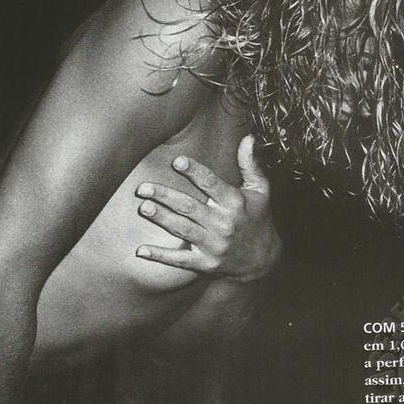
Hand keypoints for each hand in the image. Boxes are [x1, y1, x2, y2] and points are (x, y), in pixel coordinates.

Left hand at [134, 135, 281, 281]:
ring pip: (183, 229)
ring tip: (144, 207)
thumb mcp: (261, 191)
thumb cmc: (258, 219)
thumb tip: (248, 139)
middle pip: (190, 207)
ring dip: (162, 218)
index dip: (194, 171)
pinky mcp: (206, 263)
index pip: (211, 183)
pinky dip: (160, 255)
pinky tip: (141, 250)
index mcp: (234, 203)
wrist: (263, 260)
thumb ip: (251, 165)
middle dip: (165, 196)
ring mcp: (214, 245)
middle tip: (144, 188)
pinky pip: (180, 260)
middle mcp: (223, 224)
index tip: (177, 162)